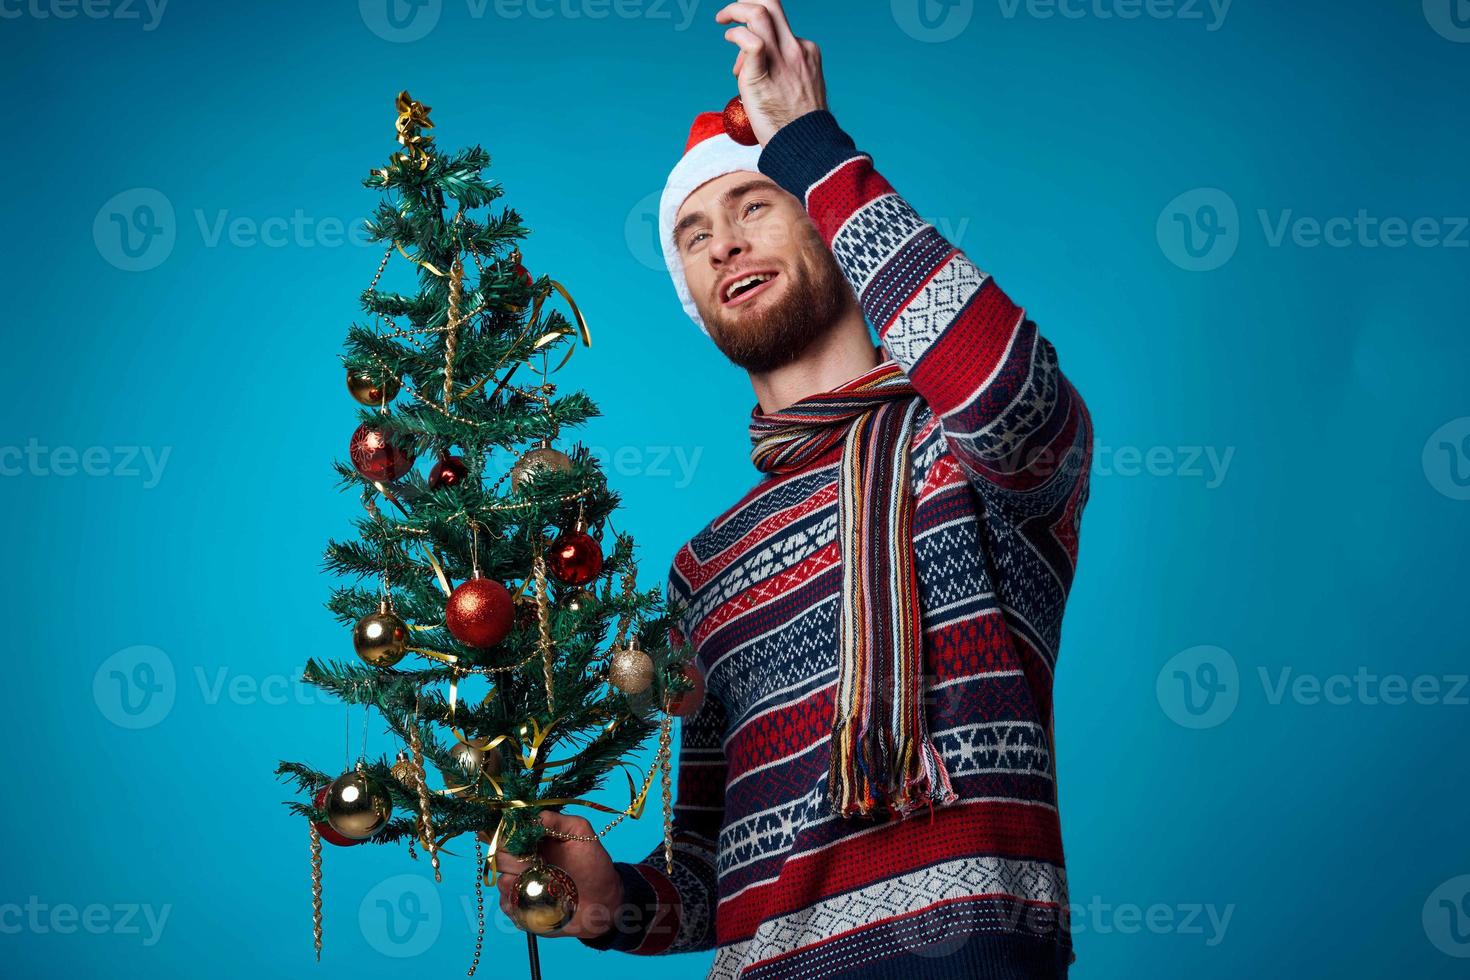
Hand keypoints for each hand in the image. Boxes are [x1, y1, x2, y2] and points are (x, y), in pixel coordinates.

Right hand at [481, 810, 623, 940]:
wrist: (603, 900)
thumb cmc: (593, 864)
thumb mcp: (581, 833)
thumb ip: (556, 821)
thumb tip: (531, 817)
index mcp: (532, 841)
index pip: (506, 833)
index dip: (505, 833)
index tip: (518, 839)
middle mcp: (522, 861)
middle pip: (499, 856)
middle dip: (514, 858)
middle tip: (539, 862)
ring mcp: (520, 885)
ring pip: (502, 881)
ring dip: (519, 880)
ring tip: (544, 881)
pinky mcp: (522, 907)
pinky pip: (507, 905)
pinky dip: (517, 902)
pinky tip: (537, 899)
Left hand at [715, 0, 826, 144]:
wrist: (806, 146)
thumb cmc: (798, 127)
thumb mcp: (798, 91)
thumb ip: (780, 73)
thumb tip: (748, 68)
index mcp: (807, 52)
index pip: (779, 27)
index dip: (756, 32)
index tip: (745, 53)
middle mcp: (796, 49)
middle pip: (772, 5)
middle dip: (748, 1)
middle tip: (730, 12)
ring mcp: (781, 59)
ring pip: (759, 13)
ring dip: (735, 9)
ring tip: (722, 18)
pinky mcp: (762, 73)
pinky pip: (750, 41)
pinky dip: (735, 35)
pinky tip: (727, 37)